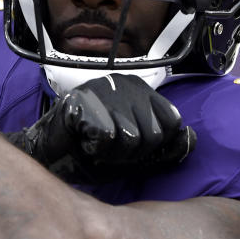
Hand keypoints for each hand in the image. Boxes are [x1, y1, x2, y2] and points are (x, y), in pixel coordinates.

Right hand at [13, 74, 195, 169]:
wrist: (48, 153)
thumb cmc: (93, 153)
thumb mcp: (136, 155)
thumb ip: (164, 149)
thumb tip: (191, 138)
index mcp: (141, 91)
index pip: (172, 123)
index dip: (153, 145)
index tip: (129, 146)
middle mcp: (125, 83)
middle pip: (153, 134)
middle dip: (132, 153)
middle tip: (109, 148)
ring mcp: (103, 89)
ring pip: (131, 138)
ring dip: (112, 154)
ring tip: (95, 145)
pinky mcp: (83, 100)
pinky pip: (107, 137)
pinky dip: (94, 149)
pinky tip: (83, 140)